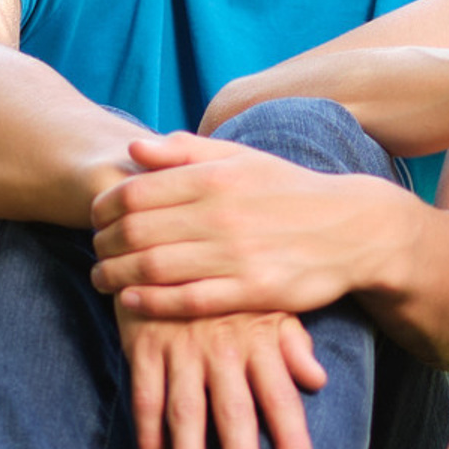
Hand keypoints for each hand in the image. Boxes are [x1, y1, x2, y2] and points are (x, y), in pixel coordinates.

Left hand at [91, 136, 379, 318]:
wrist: (353, 230)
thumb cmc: (288, 192)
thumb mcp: (242, 159)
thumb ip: (187, 151)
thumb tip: (135, 147)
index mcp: (216, 177)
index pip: (135, 191)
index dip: (103, 207)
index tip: (96, 217)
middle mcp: (223, 214)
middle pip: (136, 231)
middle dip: (103, 243)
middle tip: (95, 251)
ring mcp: (237, 255)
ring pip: (154, 267)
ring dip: (115, 275)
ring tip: (102, 278)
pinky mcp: (253, 291)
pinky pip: (186, 300)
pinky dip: (150, 302)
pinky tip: (131, 300)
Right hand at [116, 298, 325, 448]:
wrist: (171, 242)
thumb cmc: (230, 285)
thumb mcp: (269, 303)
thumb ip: (293, 343)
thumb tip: (318, 379)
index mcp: (259, 339)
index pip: (280, 395)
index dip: (290, 434)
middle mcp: (222, 347)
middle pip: (233, 410)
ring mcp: (180, 348)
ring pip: (184, 410)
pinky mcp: (143, 348)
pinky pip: (145, 398)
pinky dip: (148, 436)